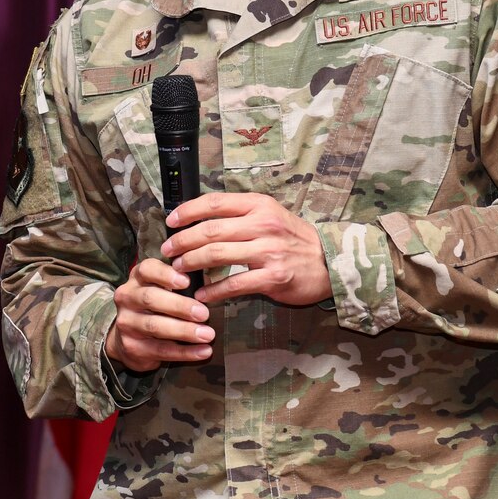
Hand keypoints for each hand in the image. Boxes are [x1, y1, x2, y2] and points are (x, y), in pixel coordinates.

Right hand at [104, 257, 213, 371]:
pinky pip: (161, 349)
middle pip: (150, 298)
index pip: (147, 270)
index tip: (186, 282)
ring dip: (185, 331)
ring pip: (155, 326)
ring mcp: (127, 323)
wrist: (128, 338)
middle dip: (179, 306)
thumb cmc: (155, 307)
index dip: (166, 275)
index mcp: (137, 279)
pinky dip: (185, 352)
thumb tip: (210, 284)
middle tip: (203, 313)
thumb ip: (183, 284)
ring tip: (207, 334)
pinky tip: (202, 351)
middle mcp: (127, 298)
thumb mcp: (163, 289)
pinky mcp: (132, 346)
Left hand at [163, 192, 331, 307]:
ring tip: (179, 270)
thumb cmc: (294, 240)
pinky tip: (202, 294)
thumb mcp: (271, 216)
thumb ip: (241, 216)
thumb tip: (201, 220)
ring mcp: (269, 251)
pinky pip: (235, 284)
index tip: (171, 221)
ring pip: (217, 255)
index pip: (214, 203)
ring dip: (192, 263)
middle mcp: (263, 224)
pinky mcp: (273, 276)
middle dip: (183, 241)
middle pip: (210, 230)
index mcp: (259, 206)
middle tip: (168, 251)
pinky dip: (214, 290)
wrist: (330, 262)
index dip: (187, 212)